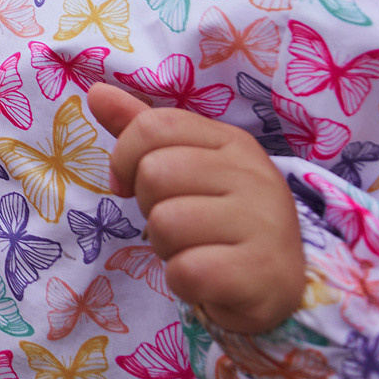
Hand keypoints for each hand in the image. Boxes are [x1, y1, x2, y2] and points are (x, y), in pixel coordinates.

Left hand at [88, 82, 304, 335]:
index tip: (131, 186)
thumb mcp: (187, 166)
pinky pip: (186, 271)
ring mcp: (264, 223)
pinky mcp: (262, 273)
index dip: (125, 158)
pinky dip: (184, 281)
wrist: (282, 286)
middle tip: (180, 224)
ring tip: (197, 250)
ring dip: (166, 247)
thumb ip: (142, 130)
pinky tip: (209, 279)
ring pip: (165, 223)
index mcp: (233, 141)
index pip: (153, 125)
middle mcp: (254, 174)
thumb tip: (96, 92)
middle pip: (154, 174)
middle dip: (150, 207)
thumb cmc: (221, 220)